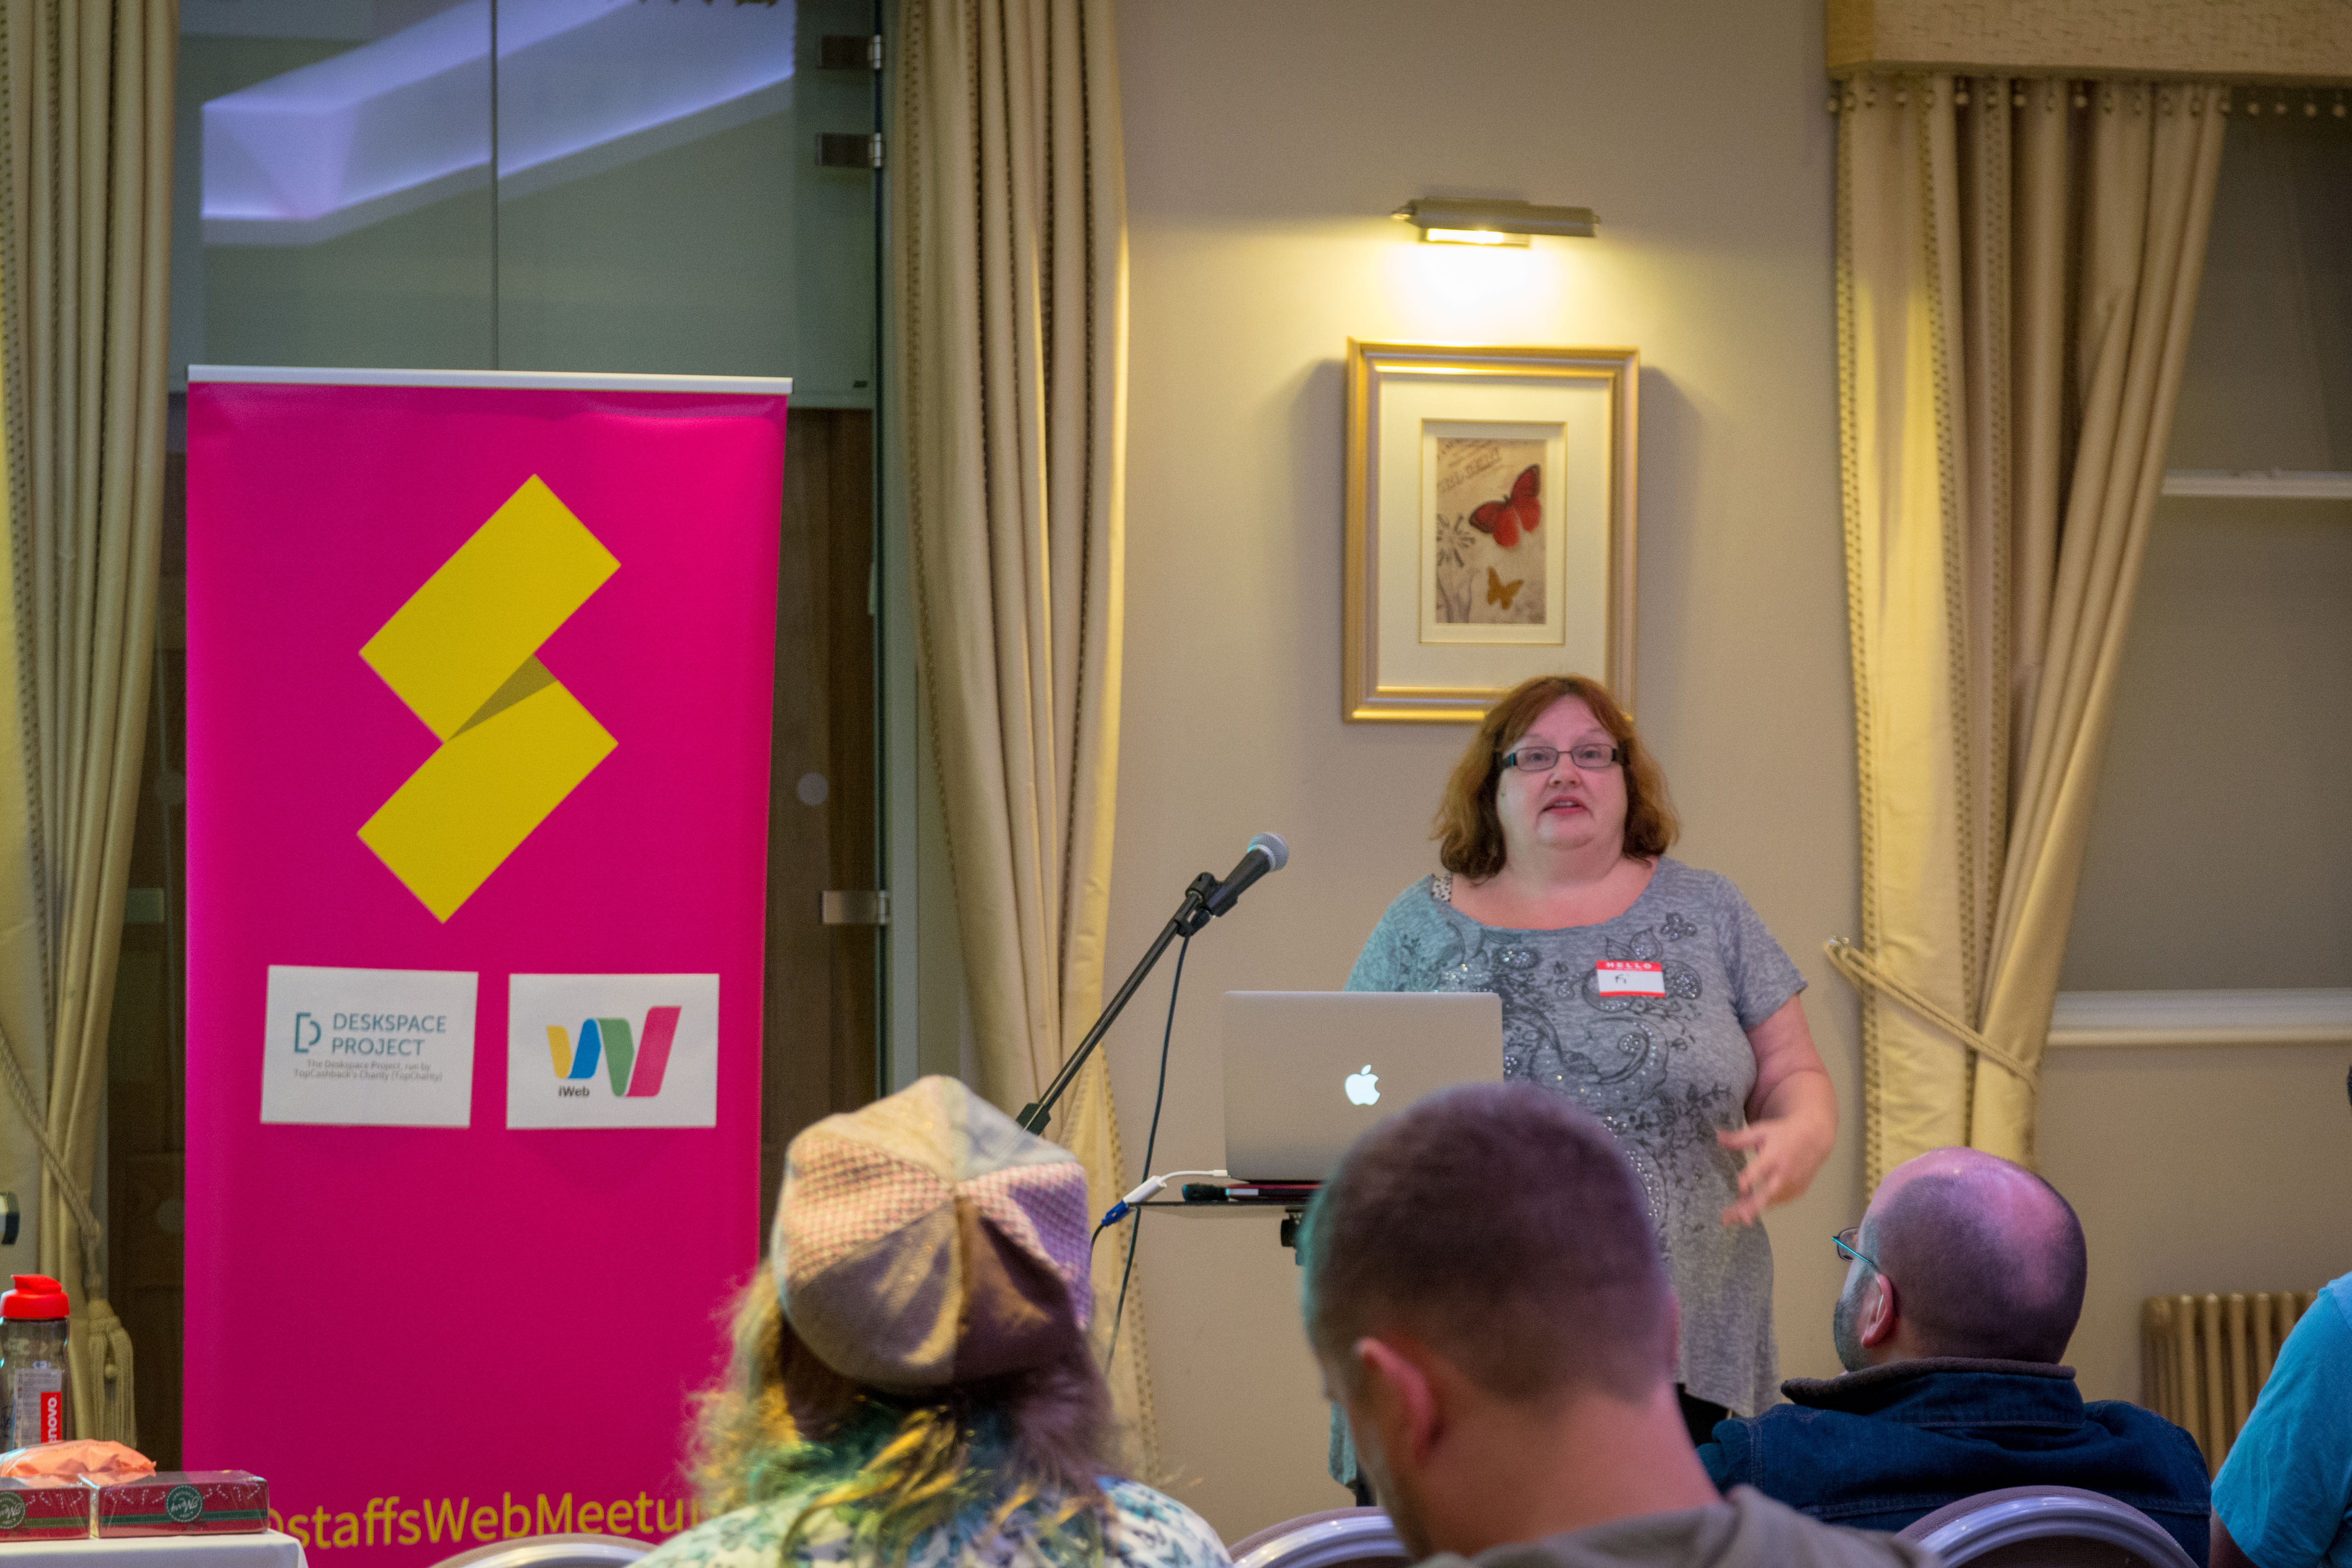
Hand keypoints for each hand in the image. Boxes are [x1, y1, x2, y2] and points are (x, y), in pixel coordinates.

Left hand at [1717, 1113, 1831, 1226]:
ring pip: (1770, 1202)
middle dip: (1748, 1208)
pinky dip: (1764, 1205)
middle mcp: (1785, 1172)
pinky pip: (1778, 1202)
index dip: (1749, 1179)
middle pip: (1766, 1194)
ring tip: (1731, 1217)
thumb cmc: (1783, 1133)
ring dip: (1751, 1209)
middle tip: (1728, 1218)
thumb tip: (1717, 1136)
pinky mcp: (1798, 1191)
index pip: (1760, 1169)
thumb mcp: (1761, 1131)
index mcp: (1775, 1155)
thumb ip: (1738, 1138)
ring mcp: (1793, 1184)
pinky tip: (1748, 1208)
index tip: (1740, 1187)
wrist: (1814, 1139)